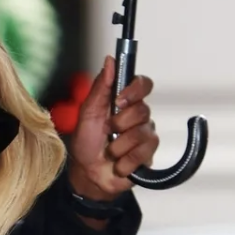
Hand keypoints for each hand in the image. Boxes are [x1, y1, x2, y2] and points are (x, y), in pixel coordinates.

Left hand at [66, 59, 158, 205]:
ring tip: (110, 153)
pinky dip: (126, 161)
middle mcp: (138, 116)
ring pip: (143, 132)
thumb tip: (110, 60)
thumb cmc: (86, 143)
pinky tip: (118, 165)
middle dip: (121, 123)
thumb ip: (100, 87)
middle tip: (108, 132)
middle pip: (143, 109)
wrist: (87, 174)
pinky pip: (144, 152)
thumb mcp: (88, 112)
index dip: (136, 89)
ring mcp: (145, 136)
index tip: (119, 99)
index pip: (143, 84)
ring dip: (120, 145)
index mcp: (125, 102)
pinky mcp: (148, 156)